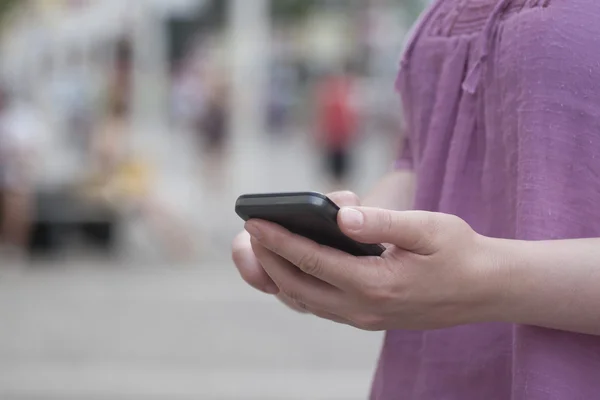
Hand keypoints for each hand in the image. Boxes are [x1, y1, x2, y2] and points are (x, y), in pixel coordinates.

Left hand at [245, 207, 500, 330]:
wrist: (487, 289)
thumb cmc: (460, 252)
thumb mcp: (428, 228)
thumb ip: (382, 222)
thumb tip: (340, 214)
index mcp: (375, 284)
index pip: (312, 260)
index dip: (280, 239)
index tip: (254, 222)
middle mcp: (363, 308)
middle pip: (298, 285)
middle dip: (269, 259)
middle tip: (249, 233)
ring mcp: (364, 318)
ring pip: (306, 301)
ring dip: (279, 277)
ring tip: (261, 251)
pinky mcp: (369, 318)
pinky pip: (321, 306)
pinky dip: (299, 288)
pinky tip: (292, 270)